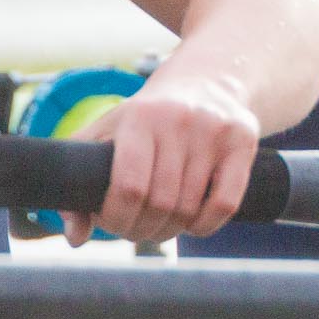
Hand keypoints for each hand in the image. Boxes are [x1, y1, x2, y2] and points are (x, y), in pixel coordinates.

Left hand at [61, 74, 259, 245]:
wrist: (207, 81)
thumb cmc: (146, 119)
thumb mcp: (105, 135)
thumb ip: (78, 182)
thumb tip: (76, 237)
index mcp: (139, 117)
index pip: (129, 187)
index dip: (117, 218)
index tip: (114, 222)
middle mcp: (180, 120)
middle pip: (161, 203)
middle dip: (142, 229)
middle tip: (137, 229)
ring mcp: (215, 130)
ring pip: (190, 207)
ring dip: (172, 230)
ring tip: (162, 225)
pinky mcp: (243, 140)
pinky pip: (226, 202)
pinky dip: (206, 225)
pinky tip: (194, 222)